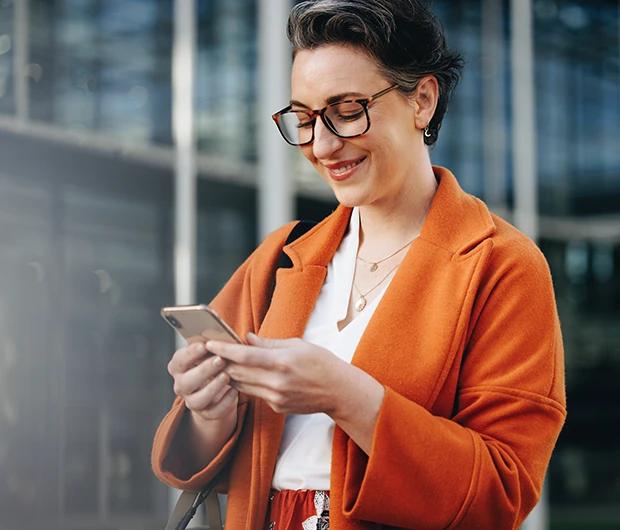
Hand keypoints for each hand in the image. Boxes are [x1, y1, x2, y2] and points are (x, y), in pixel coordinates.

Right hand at [167, 341, 238, 421]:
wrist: (218, 386)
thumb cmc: (214, 361)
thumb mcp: (212, 351)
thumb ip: (213, 344)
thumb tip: (223, 335)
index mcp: (179, 367)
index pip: (178, 360)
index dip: (190, 353)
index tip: (204, 345)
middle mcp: (181, 385)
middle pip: (185, 382)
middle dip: (203, 370)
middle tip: (220, 360)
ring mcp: (192, 401)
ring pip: (196, 401)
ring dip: (212, 388)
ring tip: (227, 376)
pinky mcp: (206, 413)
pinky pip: (213, 413)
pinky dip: (224, 403)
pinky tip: (234, 392)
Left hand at [206, 333, 348, 414]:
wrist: (338, 392)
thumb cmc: (321, 363)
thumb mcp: (297, 345)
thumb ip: (269, 343)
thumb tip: (247, 338)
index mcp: (282, 362)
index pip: (244, 355)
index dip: (224, 349)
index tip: (210, 343)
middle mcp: (276, 382)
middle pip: (239, 372)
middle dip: (222, 361)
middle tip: (208, 352)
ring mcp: (275, 397)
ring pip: (243, 385)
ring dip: (230, 374)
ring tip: (219, 363)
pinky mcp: (276, 407)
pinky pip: (255, 393)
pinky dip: (246, 384)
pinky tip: (242, 375)